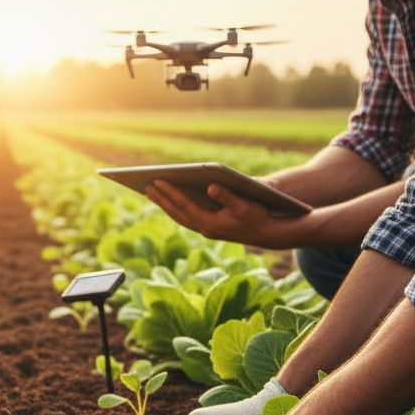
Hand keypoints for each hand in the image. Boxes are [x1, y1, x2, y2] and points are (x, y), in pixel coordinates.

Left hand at [146, 179, 305, 249]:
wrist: (268, 233)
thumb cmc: (258, 215)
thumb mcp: (245, 205)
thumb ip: (227, 196)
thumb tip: (211, 186)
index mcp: (211, 224)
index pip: (185, 206)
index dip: (171, 193)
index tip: (157, 181)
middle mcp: (205, 229)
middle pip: (177, 212)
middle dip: (162, 198)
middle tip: (146, 185)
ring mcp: (205, 229)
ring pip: (179, 216)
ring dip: (165, 204)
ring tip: (151, 190)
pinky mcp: (207, 227)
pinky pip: (185, 217)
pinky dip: (175, 207)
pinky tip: (167, 198)